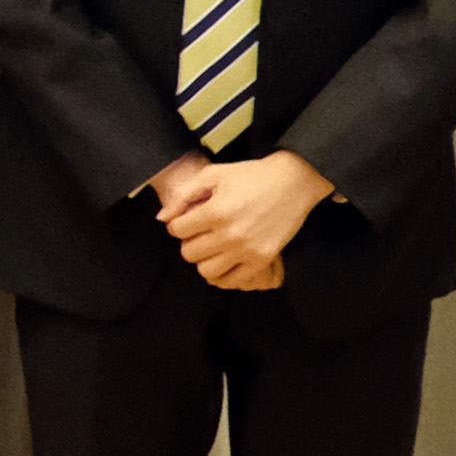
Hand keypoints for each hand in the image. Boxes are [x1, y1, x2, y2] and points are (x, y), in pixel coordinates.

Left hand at [155, 151, 330, 283]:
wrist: (293, 182)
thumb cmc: (250, 175)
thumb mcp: (213, 174)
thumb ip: (184, 195)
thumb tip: (162, 218)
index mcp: (215, 211)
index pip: (177, 230)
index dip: (178, 224)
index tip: (188, 219)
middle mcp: (230, 234)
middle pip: (189, 253)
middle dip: (189, 242)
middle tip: (200, 233)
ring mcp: (248, 249)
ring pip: (207, 271)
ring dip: (205, 260)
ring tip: (212, 246)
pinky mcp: (264, 259)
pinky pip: (234, 281)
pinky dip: (225, 275)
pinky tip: (226, 260)